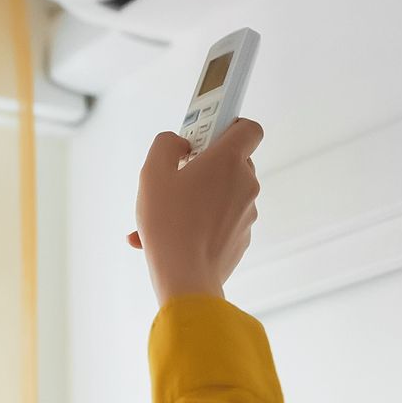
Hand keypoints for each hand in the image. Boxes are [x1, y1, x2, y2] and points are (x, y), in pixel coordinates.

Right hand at [130, 119, 264, 304]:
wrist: (186, 277)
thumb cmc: (169, 224)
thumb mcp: (152, 173)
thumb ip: (166, 144)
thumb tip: (180, 144)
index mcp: (228, 161)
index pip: (249, 128)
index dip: (230, 124)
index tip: (208, 133)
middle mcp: (245, 184)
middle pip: (233, 161)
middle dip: (206, 164)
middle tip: (179, 173)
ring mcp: (247, 212)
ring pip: (223, 193)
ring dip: (199, 196)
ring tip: (167, 212)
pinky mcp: (242, 237)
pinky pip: (222, 220)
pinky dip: (201, 221)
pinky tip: (172, 234)